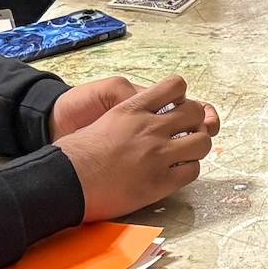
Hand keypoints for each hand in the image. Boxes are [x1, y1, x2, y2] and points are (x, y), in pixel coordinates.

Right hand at [53, 75, 218, 220]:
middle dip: (195, 122)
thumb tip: (139, 119)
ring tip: (184, 155)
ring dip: (196, 147)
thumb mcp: (102, 120)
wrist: (65, 180)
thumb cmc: (75, 153)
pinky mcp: (159, 182)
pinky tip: (175, 174)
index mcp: (133, 108)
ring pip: (202, 142)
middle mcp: (150, 128)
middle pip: (196, 113)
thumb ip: (126, 115)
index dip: (182, 96)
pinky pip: (192, 171)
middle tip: (185, 134)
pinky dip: (188, 171)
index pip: (175, 86)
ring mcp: (157, 155)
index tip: (177, 108)